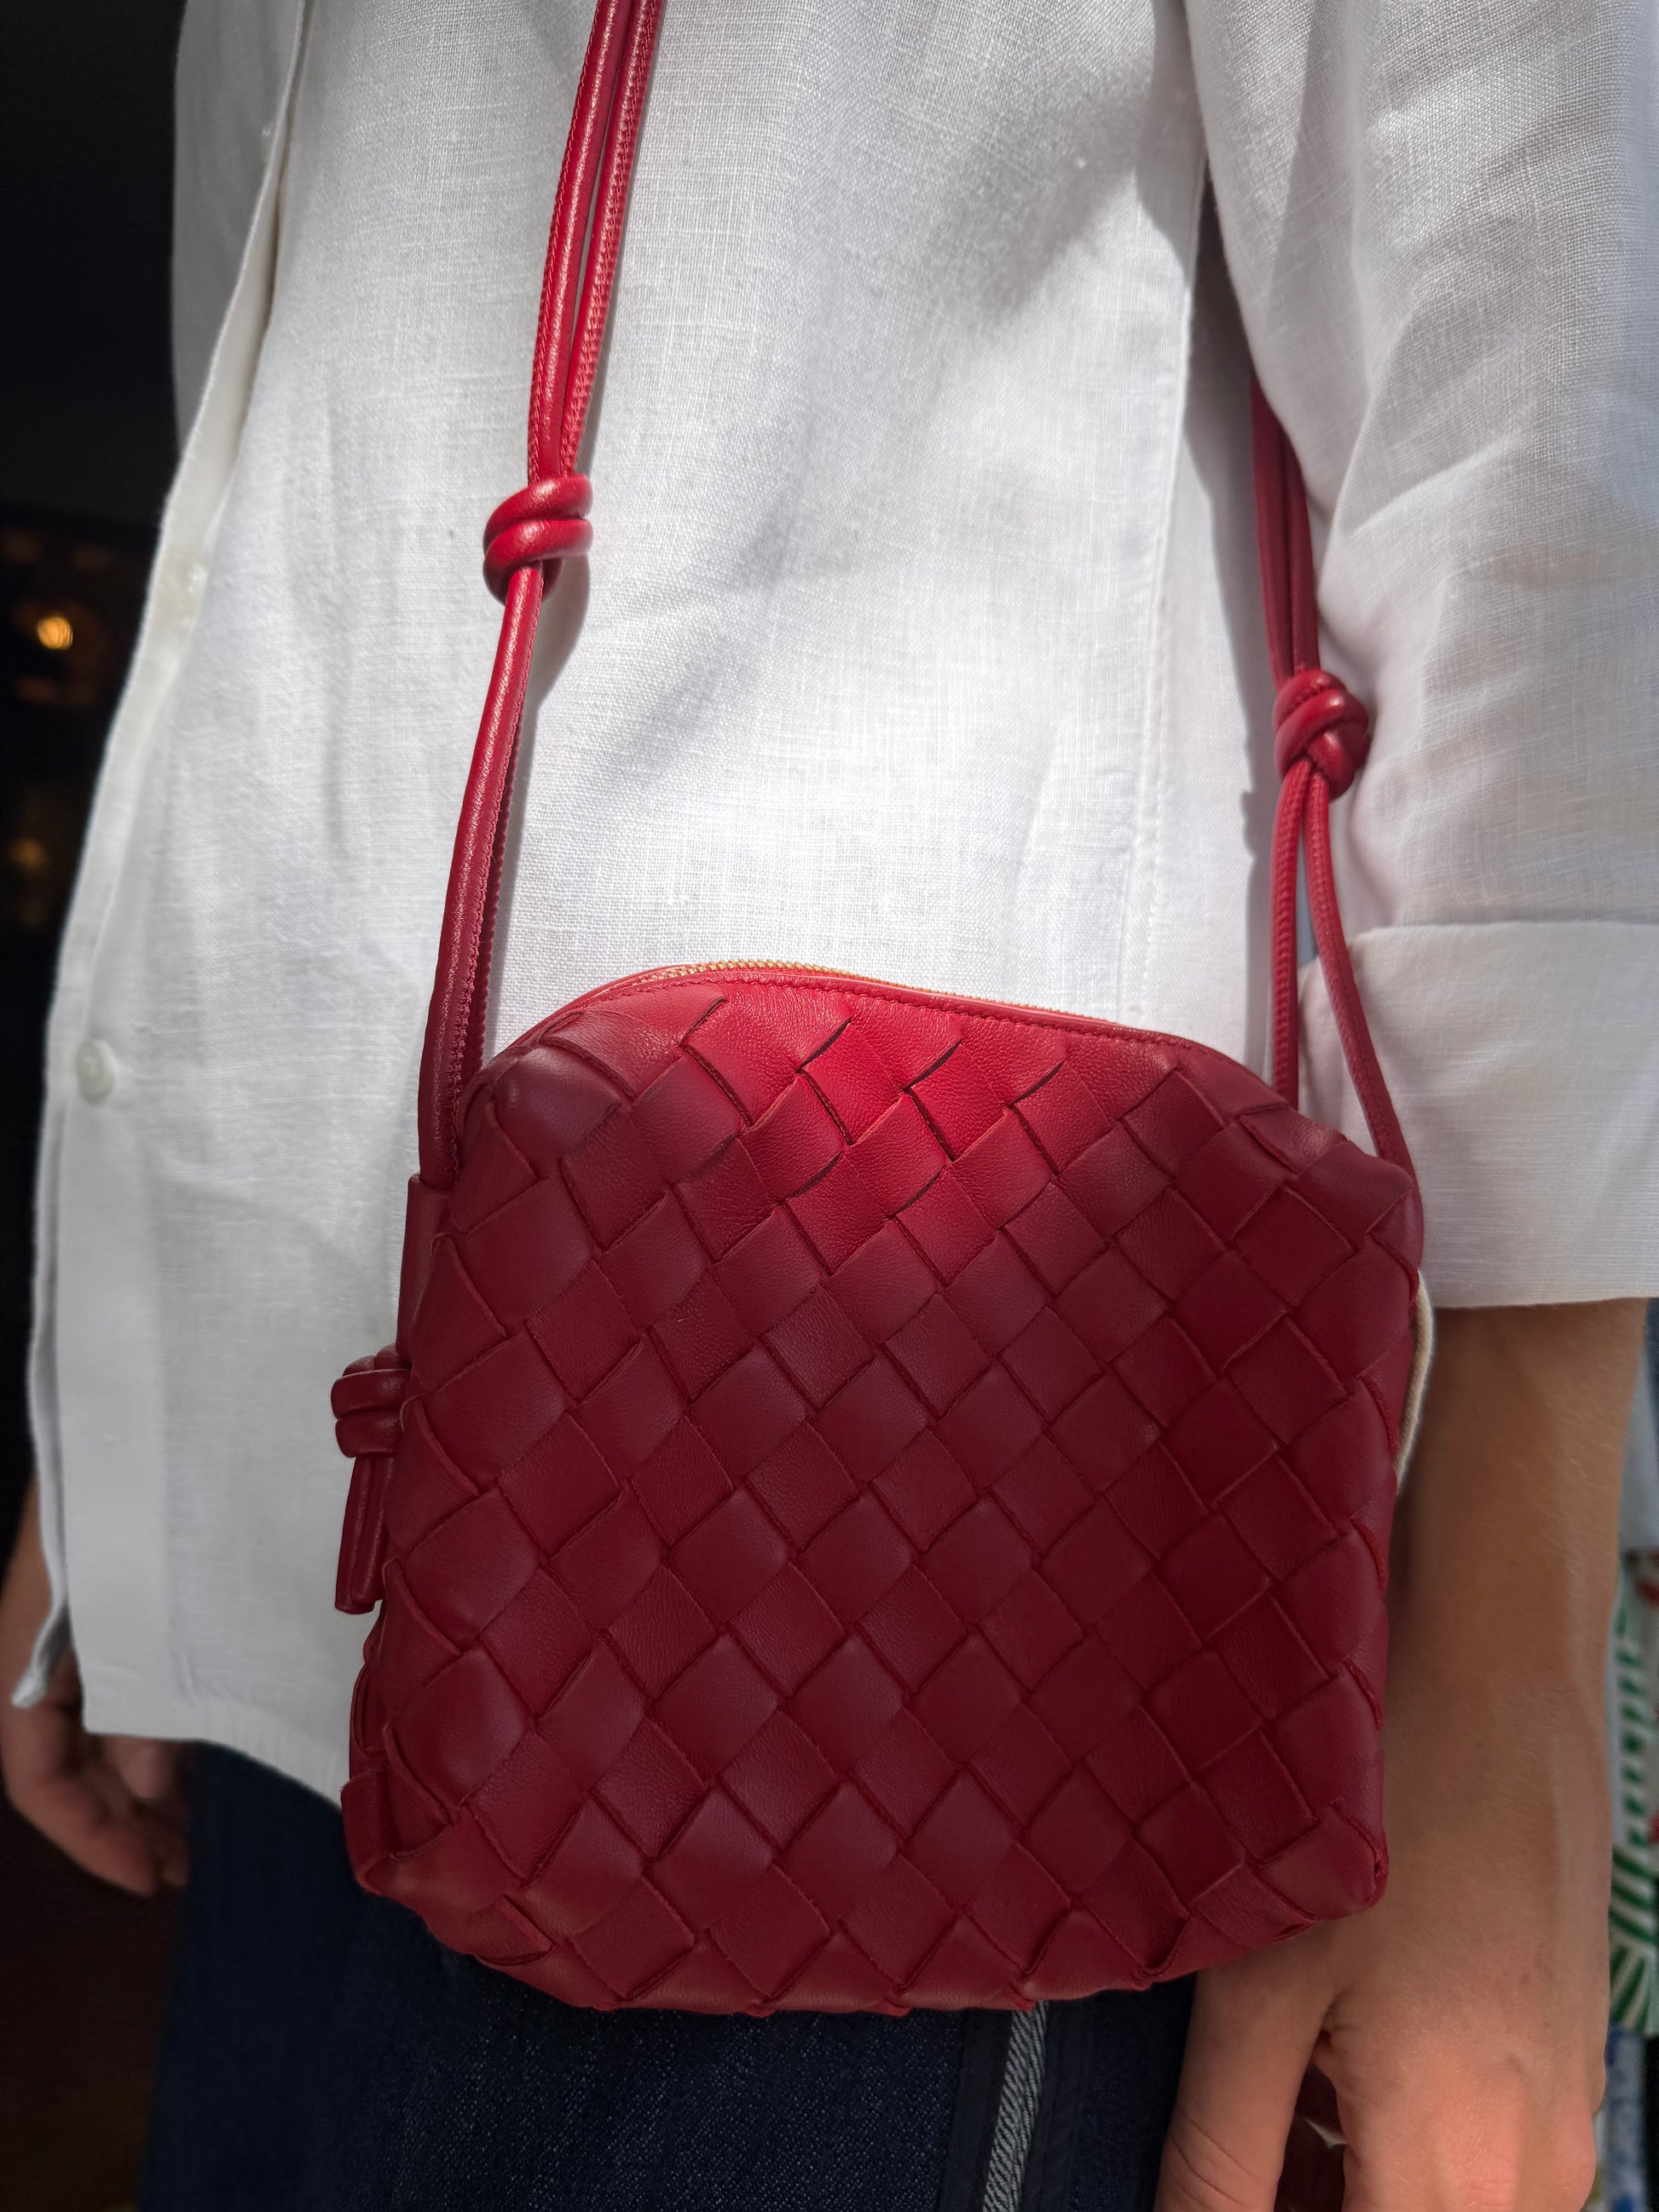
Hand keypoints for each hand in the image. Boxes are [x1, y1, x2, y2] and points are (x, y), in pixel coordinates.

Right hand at [0, 1480, 187, 1893]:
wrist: (176, 1370)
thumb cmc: (155, 1472)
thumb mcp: (143, 1595)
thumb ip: (141, 1692)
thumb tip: (147, 1785)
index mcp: (34, 1636)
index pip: (32, 1767)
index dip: (83, 1831)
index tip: (148, 1878)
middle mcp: (59, 1632)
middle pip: (72, 1751)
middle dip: (119, 1818)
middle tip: (183, 1867)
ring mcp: (103, 1611)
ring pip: (110, 1718)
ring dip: (145, 1781)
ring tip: (197, 1833)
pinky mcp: (149, 1590)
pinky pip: (144, 1675)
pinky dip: (168, 1724)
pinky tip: (207, 1756)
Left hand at [1156, 1299, 1646, 2211]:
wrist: (1499, 1664)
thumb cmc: (1379, 1806)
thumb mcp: (1260, 1984)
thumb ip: (1224, 2148)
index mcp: (1458, 2169)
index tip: (1206, 2191)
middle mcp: (1538, 2168)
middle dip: (1309, 2205)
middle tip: (1230, 2143)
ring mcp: (1567, 2111)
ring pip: (1450, 2210)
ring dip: (1354, 2182)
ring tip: (1277, 2088)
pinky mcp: (1569, 2055)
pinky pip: (1492, 2161)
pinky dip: (1405, 2143)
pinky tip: (1336, 2054)